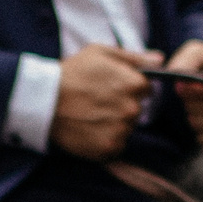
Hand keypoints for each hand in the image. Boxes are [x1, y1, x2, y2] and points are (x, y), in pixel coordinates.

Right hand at [50, 44, 160, 160]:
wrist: (42, 100)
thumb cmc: (70, 72)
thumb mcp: (100, 53)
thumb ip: (134, 57)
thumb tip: (160, 59)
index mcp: (134, 84)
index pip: (146, 90)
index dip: (129, 88)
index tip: (110, 88)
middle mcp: (132, 109)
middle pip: (136, 110)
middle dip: (121, 106)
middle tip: (96, 102)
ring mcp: (121, 130)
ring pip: (126, 129)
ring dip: (113, 124)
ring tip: (90, 115)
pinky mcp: (109, 148)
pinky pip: (115, 146)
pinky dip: (104, 141)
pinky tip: (88, 130)